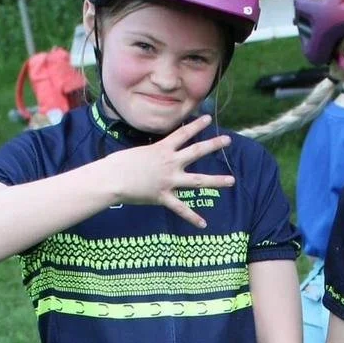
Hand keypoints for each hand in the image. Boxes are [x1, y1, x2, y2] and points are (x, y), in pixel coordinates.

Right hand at [109, 115, 233, 226]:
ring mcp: (168, 181)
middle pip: (196, 152)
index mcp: (162, 149)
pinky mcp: (163, 197)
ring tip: (232, 181)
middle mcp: (170, 163)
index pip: (183, 133)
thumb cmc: (118, 164)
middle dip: (213, 145)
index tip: (209, 119)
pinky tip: (203, 224)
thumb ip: (151, 153)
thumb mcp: (138, 152)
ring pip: (197, 181)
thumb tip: (155, 154)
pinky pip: (181, 209)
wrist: (111, 179)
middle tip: (228, 141)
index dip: (196, 125)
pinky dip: (192, 218)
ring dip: (216, 181)